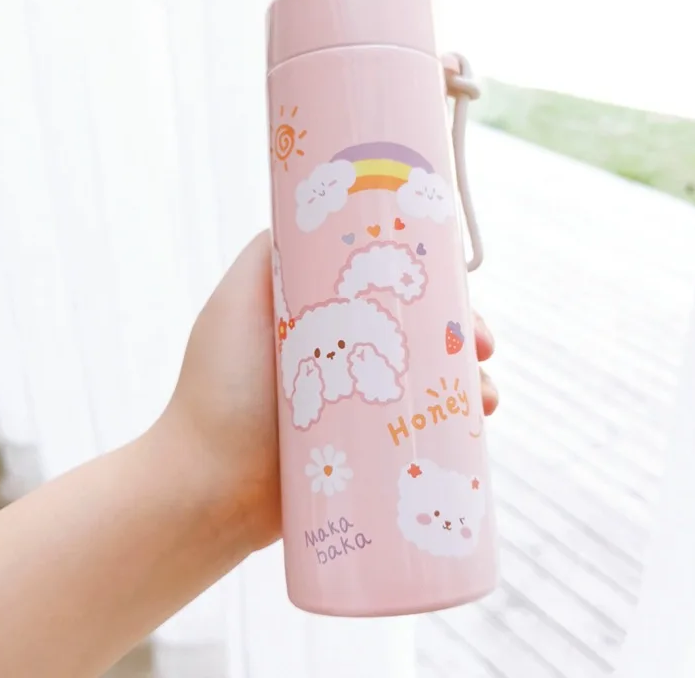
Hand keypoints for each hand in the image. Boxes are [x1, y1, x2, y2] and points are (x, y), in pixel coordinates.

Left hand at [159, 230, 497, 553]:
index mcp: (324, 322)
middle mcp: (347, 360)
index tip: (457, 289)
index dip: (430, 288)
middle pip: (419, 337)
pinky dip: (457, 427)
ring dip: (469, 383)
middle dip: (461, 336)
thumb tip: (316, 209)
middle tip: (482, 346)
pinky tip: (477, 424)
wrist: (209, 485)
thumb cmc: (219, 386)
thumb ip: (267, 252)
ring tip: (485, 395)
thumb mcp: (237, 299)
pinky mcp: (369, 457)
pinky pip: (422, 434)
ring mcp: (360, 410)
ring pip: (430, 385)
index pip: (389, 295)